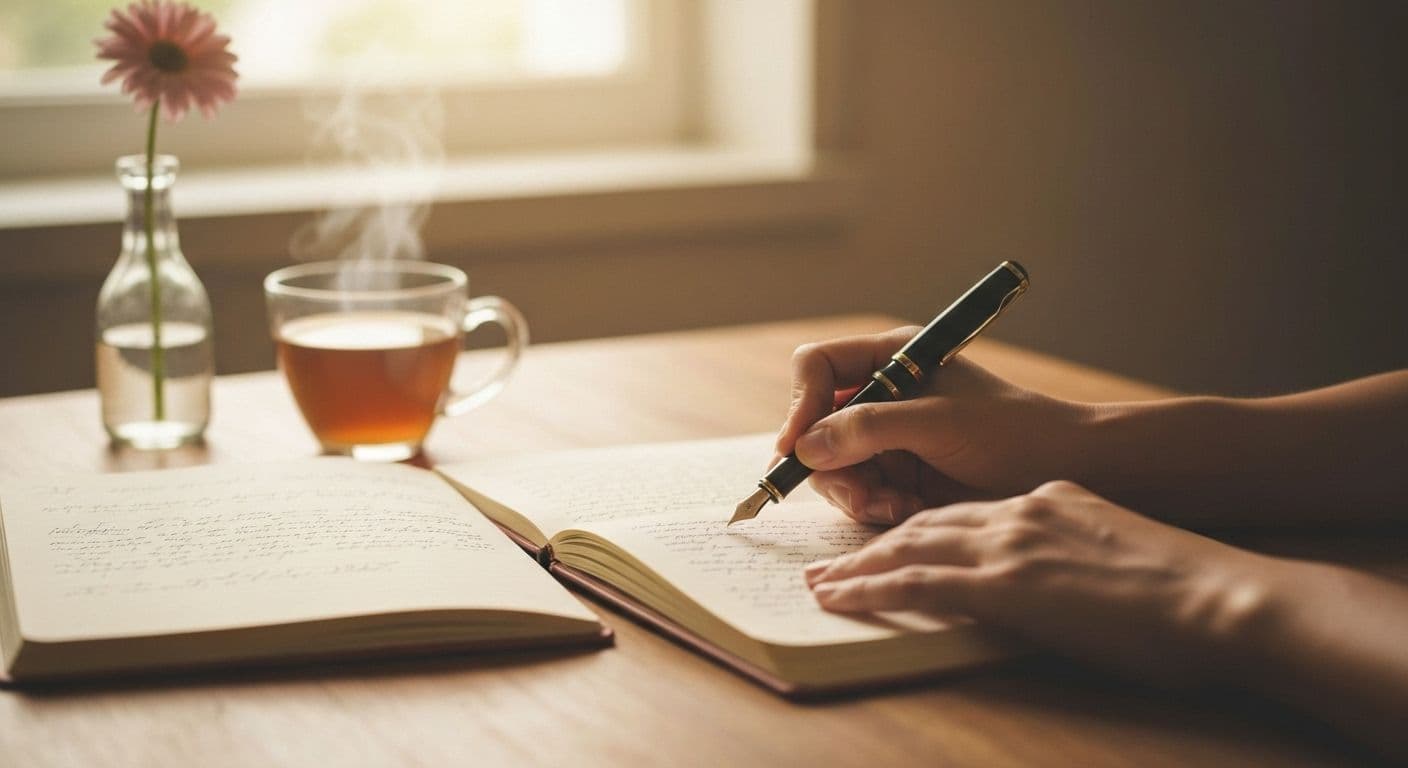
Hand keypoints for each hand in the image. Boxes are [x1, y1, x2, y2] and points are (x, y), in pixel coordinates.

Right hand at [776, 328, 1094, 524]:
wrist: (1064, 471)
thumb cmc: (1014, 431)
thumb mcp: (938, 422)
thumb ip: (869, 428)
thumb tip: (805, 447)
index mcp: (892, 358)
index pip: (817, 368)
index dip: (802, 404)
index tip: (799, 447)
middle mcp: (881, 394)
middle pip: (815, 425)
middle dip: (832, 464)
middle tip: (859, 495)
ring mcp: (887, 437)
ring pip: (832, 466)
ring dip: (856, 492)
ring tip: (894, 506)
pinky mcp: (897, 475)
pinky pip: (858, 493)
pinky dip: (874, 507)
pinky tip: (905, 511)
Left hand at [804, 481, 1279, 686]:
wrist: (1217, 597)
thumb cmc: (1188, 592)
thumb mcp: (1122, 555)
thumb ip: (1077, 556)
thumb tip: (1062, 582)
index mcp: (1050, 499)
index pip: (967, 511)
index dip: (922, 527)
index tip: (893, 542)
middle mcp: (1021, 511)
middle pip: (927, 520)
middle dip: (875, 540)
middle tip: (834, 559)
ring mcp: (1009, 544)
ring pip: (910, 544)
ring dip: (857, 564)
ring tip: (820, 582)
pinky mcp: (1002, 583)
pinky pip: (915, 581)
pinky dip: (867, 586)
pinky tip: (836, 597)